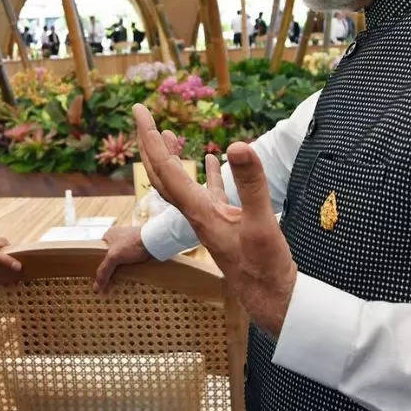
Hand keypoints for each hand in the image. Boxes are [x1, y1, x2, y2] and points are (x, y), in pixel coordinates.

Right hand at [94, 225, 151, 292]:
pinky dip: (130, 268)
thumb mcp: (114, 257)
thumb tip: (96, 287)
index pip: (99, 252)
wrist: (155, 240)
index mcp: (109, 235)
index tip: (100, 278)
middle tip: (109, 283)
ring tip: (119, 282)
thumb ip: (104, 271)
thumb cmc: (133, 243)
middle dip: (111, 270)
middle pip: (111, 258)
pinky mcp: (139, 248)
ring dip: (121, 270)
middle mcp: (119, 237)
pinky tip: (131, 276)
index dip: (100, 265)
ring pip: (122, 260)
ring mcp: (130, 242)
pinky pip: (132, 260)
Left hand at [132, 103, 296, 336]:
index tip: (139, 112)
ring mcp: (209, 219)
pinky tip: (216, 158)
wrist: (271, 299)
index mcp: (197, 212)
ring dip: (172, 157)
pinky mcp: (225, 224)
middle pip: (161, 174)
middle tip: (142, 116)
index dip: (150, 138)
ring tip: (169, 133)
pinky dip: (208, 172)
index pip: (164, 168)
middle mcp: (195, 214)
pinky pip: (208, 192)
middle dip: (150, 144)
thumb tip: (237, 145)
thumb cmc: (265, 267)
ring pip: (181, 183)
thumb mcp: (262, 223)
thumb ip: (250, 184)